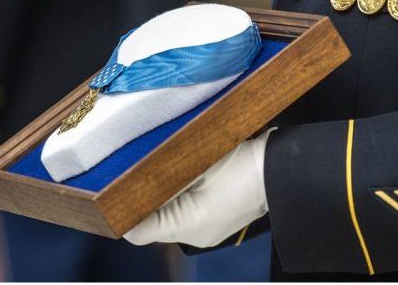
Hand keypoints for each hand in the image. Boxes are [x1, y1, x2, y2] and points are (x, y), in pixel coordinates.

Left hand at [124, 128, 273, 247]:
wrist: (284, 168)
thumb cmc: (246, 162)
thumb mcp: (197, 162)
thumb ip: (161, 174)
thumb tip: (129, 178)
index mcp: (188, 225)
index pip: (136, 231)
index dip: (121, 210)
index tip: (113, 187)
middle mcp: (195, 236)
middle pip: (151, 224)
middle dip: (141, 200)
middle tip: (135, 172)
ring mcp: (207, 232)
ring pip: (168, 217)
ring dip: (161, 197)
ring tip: (162, 171)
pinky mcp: (215, 222)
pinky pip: (186, 213)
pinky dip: (180, 198)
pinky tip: (185, 177)